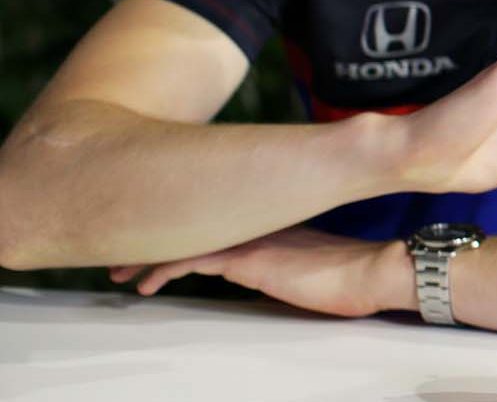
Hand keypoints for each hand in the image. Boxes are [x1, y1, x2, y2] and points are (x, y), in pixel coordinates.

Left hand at [110, 226, 409, 316]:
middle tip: (119, 256)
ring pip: (183, 238)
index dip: (178, 226)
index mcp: (268, 219)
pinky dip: (163, 268)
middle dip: (150, 238)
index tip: (152, 236)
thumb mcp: (311, 259)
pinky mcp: (246, 258)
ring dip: (147, 256)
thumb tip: (268, 267)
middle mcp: (254, 221)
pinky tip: (146, 283)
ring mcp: (248, 236)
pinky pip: (191, 259)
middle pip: (189, 223)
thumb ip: (285, 255)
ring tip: (121, 274)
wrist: (372, 269)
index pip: (213, 217)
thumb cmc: (352, 271)